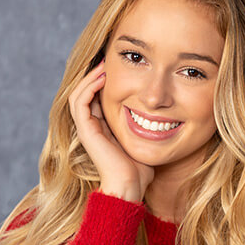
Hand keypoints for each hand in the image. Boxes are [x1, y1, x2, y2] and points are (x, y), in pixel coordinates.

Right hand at [68, 61, 153, 202]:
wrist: (131, 186)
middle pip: (86, 92)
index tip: (120, 66)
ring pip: (79, 93)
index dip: (105, 81)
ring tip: (105, 63)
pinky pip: (80, 102)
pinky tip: (104, 76)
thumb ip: (148, 127)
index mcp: (103, 128)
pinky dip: (89, 86)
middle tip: (110, 58)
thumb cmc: (142, 169)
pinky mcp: (86, 131)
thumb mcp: (147, 141)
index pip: (97, 97)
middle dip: (96, 74)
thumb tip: (166, 114)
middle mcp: (92, 127)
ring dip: (91, 76)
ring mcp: (87, 129)